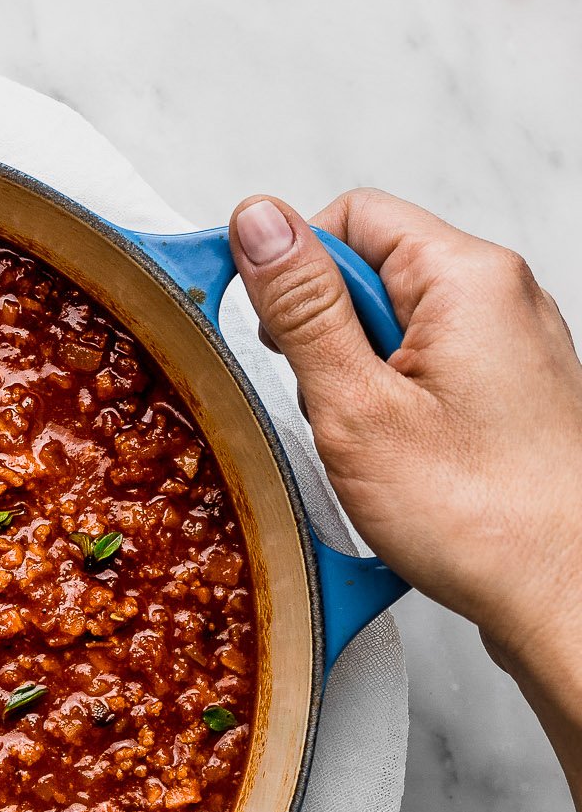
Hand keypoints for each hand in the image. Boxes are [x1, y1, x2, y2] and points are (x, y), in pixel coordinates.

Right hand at [229, 190, 581, 679]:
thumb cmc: (483, 517)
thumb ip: (303, 308)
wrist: (564, 594)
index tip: (264, 328)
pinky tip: (396, 465)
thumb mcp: (357, 406)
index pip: (352, 217)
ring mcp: (511, 348)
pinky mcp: (510, 396)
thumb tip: (260, 223)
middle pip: (373, 273)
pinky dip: (395, 411)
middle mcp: (501, 299)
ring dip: (358, 382)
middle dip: (327, 338)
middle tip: (328, 407)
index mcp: (467, 278)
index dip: (292, 267)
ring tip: (368, 447)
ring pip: (397, 330)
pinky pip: (428, 374)